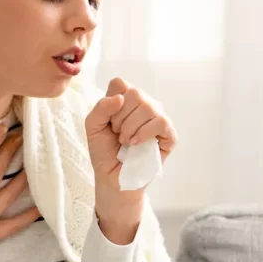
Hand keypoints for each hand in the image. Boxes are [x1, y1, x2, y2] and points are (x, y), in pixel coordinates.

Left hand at [86, 78, 176, 243]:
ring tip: (126, 141)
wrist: (112, 177)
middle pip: (135, 93)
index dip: (111, 102)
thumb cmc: (104, 151)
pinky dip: (145, 132)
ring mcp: (159, 119)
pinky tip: (136, 143)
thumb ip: (101, 108)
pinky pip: (161, 122)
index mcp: (127, 99)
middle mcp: (145, 105)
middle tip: (118, 134)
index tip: (109, 121)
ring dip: (131, 127)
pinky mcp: (169, 135)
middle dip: (120, 118)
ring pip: (149, 107)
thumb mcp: (93, 127)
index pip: (120, 83)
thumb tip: (121, 98)